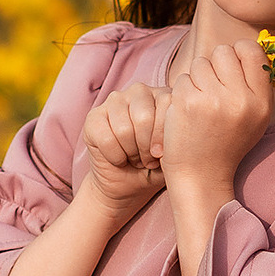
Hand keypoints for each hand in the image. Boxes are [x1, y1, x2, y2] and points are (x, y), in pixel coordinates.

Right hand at [81, 82, 171, 219]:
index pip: (168, 106)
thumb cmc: (156, 166)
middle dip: (146, 148)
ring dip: (131, 153)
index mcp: (164, 95)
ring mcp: (115, 100)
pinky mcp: (93, 116)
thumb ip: (180, 138)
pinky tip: (119, 159)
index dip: (164, 138)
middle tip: (148, 160)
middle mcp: (140, 91)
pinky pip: (106, 138)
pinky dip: (115, 157)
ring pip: (124, 129)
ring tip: (135, 158)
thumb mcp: (175, 153)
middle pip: (144, 118)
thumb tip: (181, 134)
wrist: (128, 185)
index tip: (162, 155)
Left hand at [161, 39, 273, 197]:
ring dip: (196, 79)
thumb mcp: (254, 118)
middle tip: (211, 89)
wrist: (202, 177)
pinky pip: (183, 78)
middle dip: (214, 65)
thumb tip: (243, 50)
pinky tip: (186, 112)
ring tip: (200, 104)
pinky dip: (182, 92)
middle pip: (223, 52)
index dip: (237, 53)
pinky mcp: (189, 103)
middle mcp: (242, 99)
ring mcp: (214, 100)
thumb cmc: (226, 144)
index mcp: (262, 101)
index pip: (251, 50)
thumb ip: (253, 86)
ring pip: (201, 63)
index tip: (229, 69)